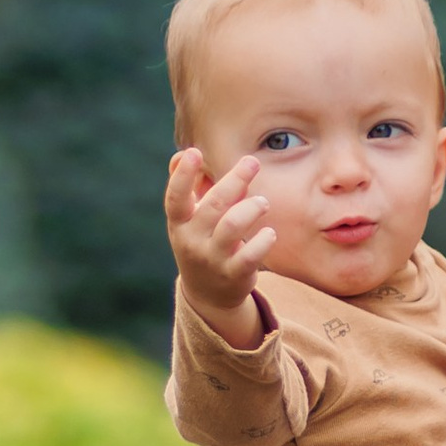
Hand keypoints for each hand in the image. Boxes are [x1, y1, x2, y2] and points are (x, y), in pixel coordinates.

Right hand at [167, 149, 273, 347]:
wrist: (208, 293)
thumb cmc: (201, 241)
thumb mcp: (188, 218)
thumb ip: (189, 186)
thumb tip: (183, 154)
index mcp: (179, 222)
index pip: (175, 198)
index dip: (182, 176)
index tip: (194, 152)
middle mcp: (192, 240)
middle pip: (213, 205)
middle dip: (234, 180)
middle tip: (252, 162)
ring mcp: (212, 259)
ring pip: (232, 227)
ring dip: (251, 208)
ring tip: (263, 203)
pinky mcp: (234, 275)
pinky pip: (249, 256)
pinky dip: (263, 241)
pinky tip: (270, 232)